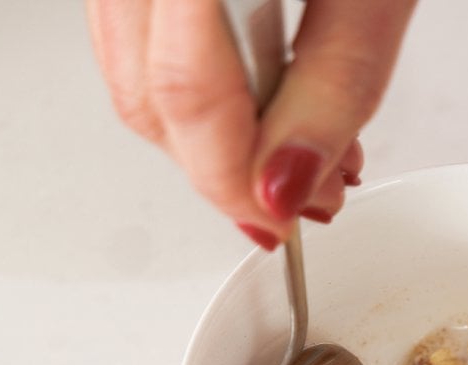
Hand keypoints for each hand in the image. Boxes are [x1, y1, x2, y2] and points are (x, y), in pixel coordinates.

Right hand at [86, 0, 415, 247]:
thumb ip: (332, 88)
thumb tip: (286, 188)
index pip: (185, 96)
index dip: (236, 179)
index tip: (287, 221)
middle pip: (147, 97)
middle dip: (228, 170)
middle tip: (307, 198)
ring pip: (134, 77)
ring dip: (216, 139)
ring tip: (299, 157)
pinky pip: (141, 41)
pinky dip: (203, 91)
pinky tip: (265, 105)